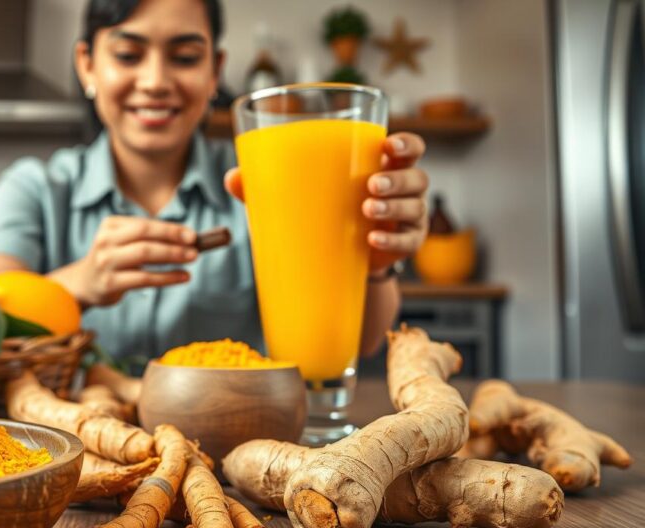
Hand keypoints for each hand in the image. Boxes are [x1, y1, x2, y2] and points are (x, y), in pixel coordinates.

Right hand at [50, 216, 197, 307]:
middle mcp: (106, 241)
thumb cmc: (113, 260)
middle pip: (145, 236)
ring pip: (145, 254)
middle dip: (173, 240)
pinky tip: (182, 277)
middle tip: (195, 247)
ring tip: (191, 259)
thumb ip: (147, 237)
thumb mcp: (123, 242)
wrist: (84, 284)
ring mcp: (106, 262)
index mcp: (110, 225)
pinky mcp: (110, 283)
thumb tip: (186, 238)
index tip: (191, 235)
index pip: (145, 224)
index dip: (170, 229)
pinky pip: (144, 279)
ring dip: (172, 256)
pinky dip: (167, 277)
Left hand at [223, 132, 428, 273]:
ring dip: (394, 207)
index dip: (406, 144)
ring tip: (366, 209)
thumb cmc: (320, 213)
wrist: (335, 261)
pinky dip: (392, 241)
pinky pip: (407, 242)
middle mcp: (402, 189)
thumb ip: (266, 185)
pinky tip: (371, 240)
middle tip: (369, 186)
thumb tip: (233, 178)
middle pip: (417, 176)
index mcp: (380, 166)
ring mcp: (407, 219)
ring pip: (414, 208)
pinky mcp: (403, 247)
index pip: (408, 147)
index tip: (388, 146)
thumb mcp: (296, 197)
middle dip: (398, 179)